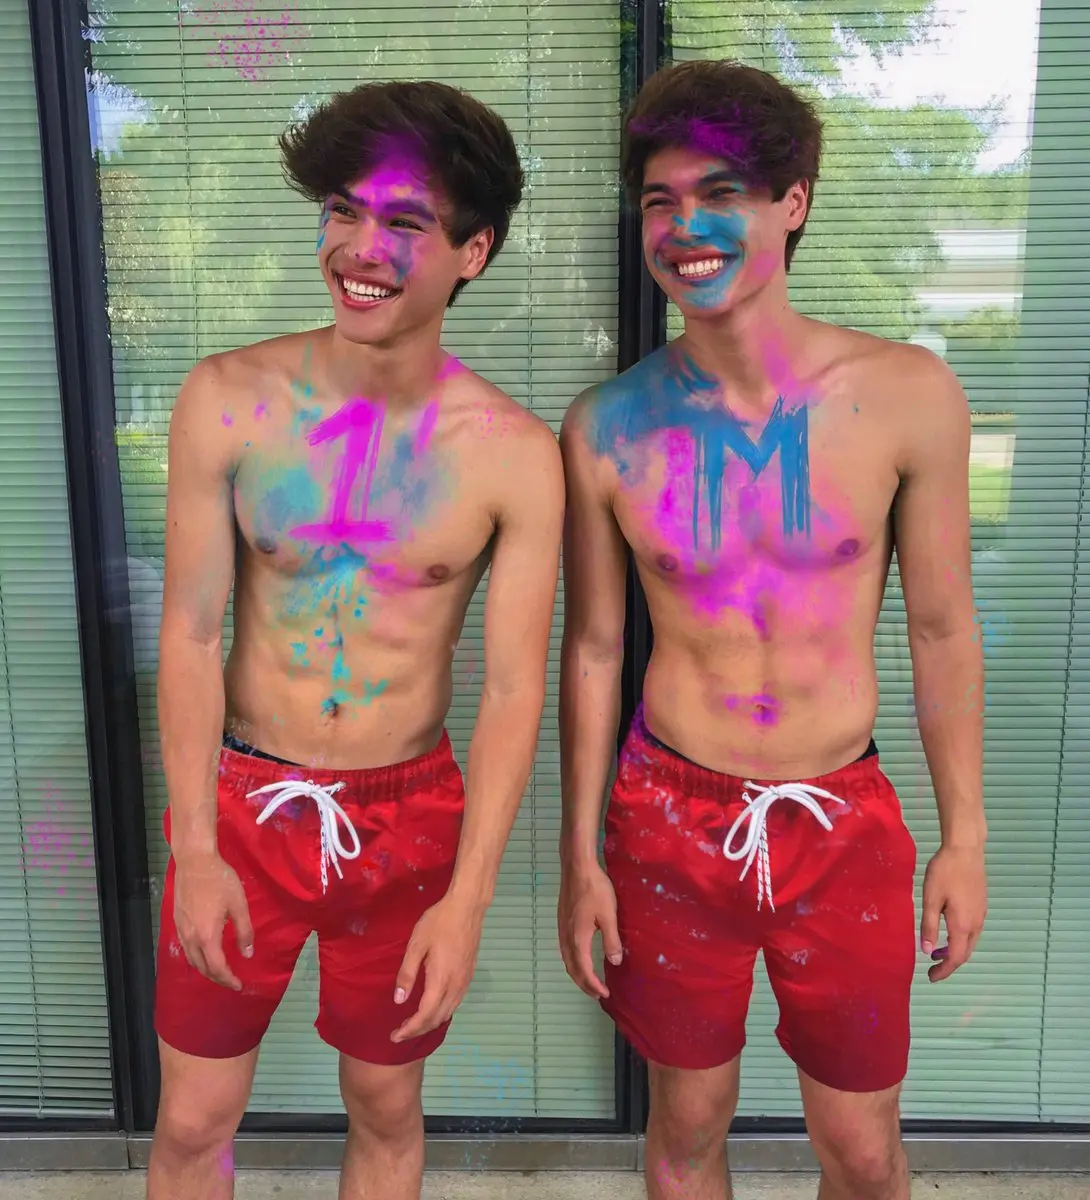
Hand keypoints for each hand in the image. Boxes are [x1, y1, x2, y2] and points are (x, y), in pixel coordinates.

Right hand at [173, 852, 253, 990]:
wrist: (195, 861)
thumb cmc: (220, 881)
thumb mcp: (239, 905)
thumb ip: (244, 932)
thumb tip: (247, 954)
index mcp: (207, 936)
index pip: (217, 967)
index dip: (228, 979)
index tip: (239, 985)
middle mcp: (191, 938)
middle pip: (202, 967)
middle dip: (217, 978)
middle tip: (231, 981)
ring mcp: (181, 930)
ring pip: (192, 959)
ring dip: (206, 969)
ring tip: (220, 971)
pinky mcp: (177, 922)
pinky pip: (186, 949)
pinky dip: (197, 958)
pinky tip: (206, 953)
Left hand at [391, 894, 484, 1042]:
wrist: (467, 907)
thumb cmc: (439, 922)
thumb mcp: (417, 944)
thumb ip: (407, 974)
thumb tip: (399, 1000)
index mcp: (440, 980)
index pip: (424, 1016)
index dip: (409, 1029)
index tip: (395, 1036)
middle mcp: (455, 986)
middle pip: (437, 1019)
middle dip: (418, 1030)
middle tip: (401, 1032)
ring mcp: (465, 982)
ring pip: (448, 1013)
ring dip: (431, 1023)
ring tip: (414, 1023)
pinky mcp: (469, 975)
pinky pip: (455, 1003)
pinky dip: (442, 1012)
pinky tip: (433, 1007)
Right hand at [558, 862, 621, 999]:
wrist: (577, 868)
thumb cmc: (595, 889)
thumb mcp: (609, 915)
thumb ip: (612, 940)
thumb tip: (615, 962)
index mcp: (578, 938)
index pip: (584, 970)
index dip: (593, 985)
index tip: (605, 994)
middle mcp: (566, 937)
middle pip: (572, 969)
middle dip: (584, 984)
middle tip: (597, 994)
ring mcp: (562, 929)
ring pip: (566, 960)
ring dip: (577, 974)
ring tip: (589, 982)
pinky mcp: (562, 922)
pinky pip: (565, 950)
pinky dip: (572, 962)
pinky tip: (580, 959)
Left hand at [920, 842, 986, 981]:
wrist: (966, 849)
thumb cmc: (944, 872)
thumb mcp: (930, 899)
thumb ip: (929, 926)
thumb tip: (927, 951)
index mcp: (963, 924)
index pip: (956, 958)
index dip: (944, 971)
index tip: (931, 977)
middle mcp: (976, 923)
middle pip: (965, 953)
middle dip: (949, 964)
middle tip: (932, 968)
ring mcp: (981, 914)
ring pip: (970, 942)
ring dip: (955, 950)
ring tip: (936, 952)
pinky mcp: (981, 905)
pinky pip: (972, 930)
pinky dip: (960, 938)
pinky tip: (948, 930)